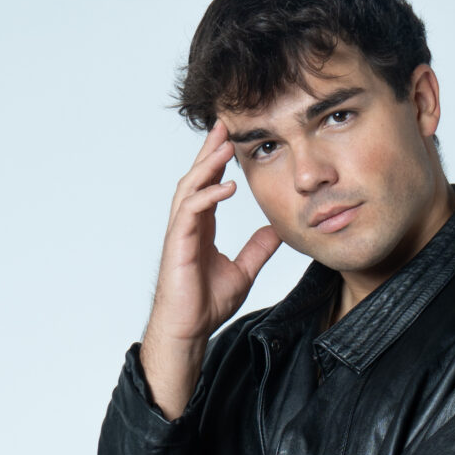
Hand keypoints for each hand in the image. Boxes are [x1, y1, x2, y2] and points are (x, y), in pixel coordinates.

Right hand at [140, 121, 281, 419]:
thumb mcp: (243, 271)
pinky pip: (191, 211)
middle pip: (197, 176)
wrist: (189, 330)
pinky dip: (209, 196)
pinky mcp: (178, 243)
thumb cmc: (206, 304)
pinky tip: (227, 187)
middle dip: (210, 150)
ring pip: (191, 187)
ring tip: (226, 147)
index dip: (220, 160)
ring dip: (208, 166)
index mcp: (201, 226)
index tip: (234, 138)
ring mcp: (180, 231)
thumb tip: (276, 231)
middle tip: (225, 124)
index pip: (210, 184)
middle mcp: (188, 223)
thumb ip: (257, 249)